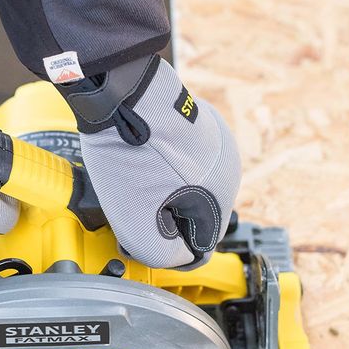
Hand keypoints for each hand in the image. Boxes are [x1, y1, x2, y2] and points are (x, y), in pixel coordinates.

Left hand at [56, 55, 240, 268]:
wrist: (120, 91)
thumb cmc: (130, 154)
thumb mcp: (138, 221)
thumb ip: (162, 254)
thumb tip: (174, 256)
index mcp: (220, 199)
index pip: (198, 249)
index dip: (165, 247)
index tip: (139, 233)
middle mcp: (227, 171)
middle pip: (191, 217)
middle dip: (160, 218)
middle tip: (130, 202)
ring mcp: (215, 144)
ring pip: (185, 189)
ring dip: (159, 191)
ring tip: (132, 174)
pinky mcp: (197, 125)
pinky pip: (180, 162)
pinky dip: (159, 166)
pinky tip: (138, 155)